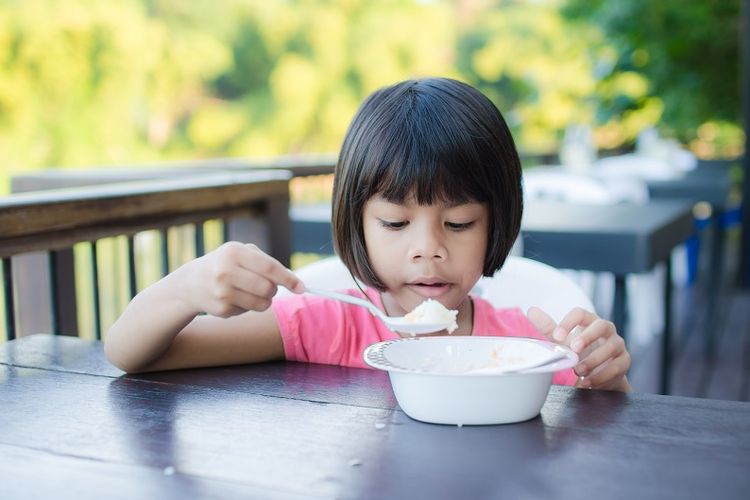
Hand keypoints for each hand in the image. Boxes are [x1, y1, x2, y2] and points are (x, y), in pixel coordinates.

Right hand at [178, 242, 304, 317]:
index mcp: (233, 252)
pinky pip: (249, 311)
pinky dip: (249, 306)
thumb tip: (296, 283)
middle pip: (268, 288)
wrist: (191, 283)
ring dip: (265, 300)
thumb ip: (267, 263)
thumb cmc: (225, 264)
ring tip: (251, 291)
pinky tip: (235, 298)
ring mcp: (222, 292)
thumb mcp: (241, 253)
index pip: (269, 267)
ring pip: (262, 303)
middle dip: (273, 290)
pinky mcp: (221, 310)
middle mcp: (225, 272)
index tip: (302, 287)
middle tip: (267, 286)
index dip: (289, 278)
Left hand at [527, 307, 630, 391]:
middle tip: (573, 350)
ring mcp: (618, 344)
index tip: (556, 336)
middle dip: (587, 337)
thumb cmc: (579, 351)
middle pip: (601, 326)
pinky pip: (617, 367)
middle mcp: (606, 329)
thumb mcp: (563, 340)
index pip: (580, 313)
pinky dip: (601, 376)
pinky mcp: (624, 361)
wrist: (598, 372)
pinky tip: (587, 382)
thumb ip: (548, 327)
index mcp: (589, 321)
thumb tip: (531, 310)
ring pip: (611, 348)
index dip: (568, 322)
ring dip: (593, 360)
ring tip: (577, 371)